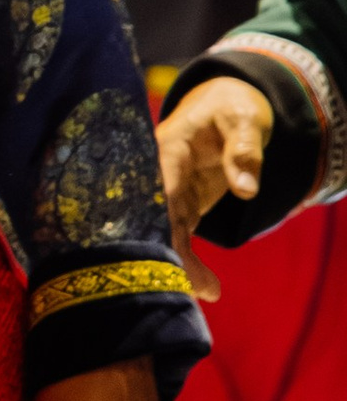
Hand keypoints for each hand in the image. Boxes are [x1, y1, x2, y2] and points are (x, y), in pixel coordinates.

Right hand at [155, 73, 271, 300]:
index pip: (158, 189)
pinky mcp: (178, 208)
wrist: (226, 108)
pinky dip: (190, 263)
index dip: (159, 220)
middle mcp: (156, 175)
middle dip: (165, 254)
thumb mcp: (244, 118)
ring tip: (206, 293)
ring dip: (179, 266)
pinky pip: (179, 239)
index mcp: (166, 149)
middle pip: (154, 219)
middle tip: (189, 285)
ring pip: (164, 235)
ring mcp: (166, 194)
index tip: (167, 250)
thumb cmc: (232, 108)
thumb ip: (244, 150)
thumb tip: (247, 189)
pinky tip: (207, 289)